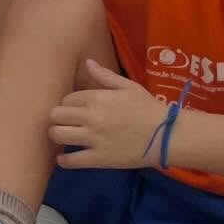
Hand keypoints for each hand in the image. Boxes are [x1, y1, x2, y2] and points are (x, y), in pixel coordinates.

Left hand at [49, 60, 168, 168]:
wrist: (167, 135)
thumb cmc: (149, 109)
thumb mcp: (128, 87)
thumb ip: (105, 75)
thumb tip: (87, 62)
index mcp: (96, 97)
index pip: (66, 100)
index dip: (68, 106)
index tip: (74, 112)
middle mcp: (91, 117)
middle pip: (55, 116)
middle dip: (57, 119)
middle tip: (65, 124)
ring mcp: (93, 139)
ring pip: (57, 135)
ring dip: (57, 136)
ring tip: (64, 138)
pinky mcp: (99, 159)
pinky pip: (71, 161)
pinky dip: (63, 161)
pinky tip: (64, 158)